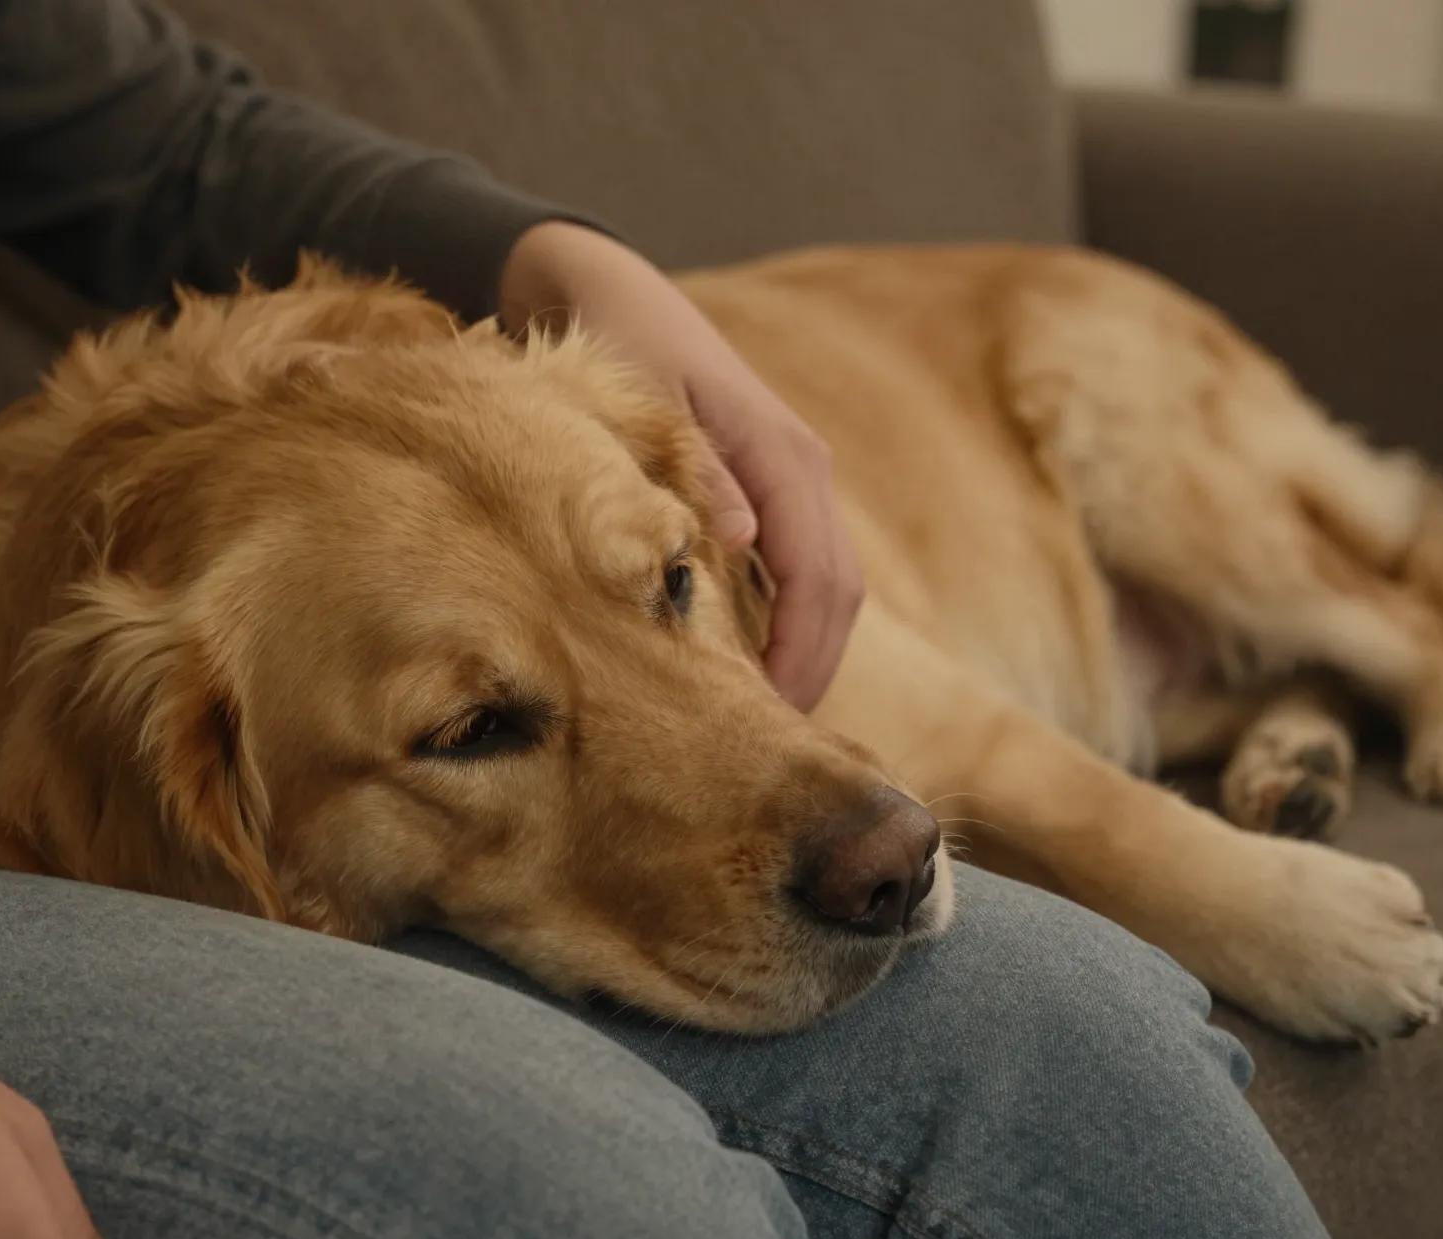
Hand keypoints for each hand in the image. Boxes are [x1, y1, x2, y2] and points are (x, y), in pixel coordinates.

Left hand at [499, 221, 863, 710]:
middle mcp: (802, 469)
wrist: (605, 287)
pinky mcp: (769, 489)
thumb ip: (697, 466)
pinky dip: (785, 622)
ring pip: (824, 586)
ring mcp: (790, 480)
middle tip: (771, 747)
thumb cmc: (618, 338)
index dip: (803, 658)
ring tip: (761, 719)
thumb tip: (742, 543)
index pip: (820, 580)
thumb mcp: (645, 391)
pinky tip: (746, 663)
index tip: (771, 721)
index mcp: (783, 453)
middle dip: (814, 669)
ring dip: (804, 650)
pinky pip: (797, 570)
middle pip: (838, 594)